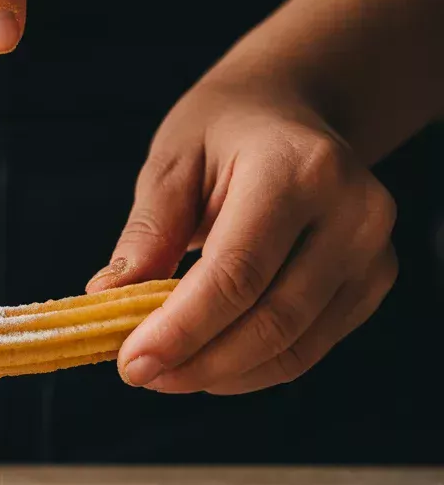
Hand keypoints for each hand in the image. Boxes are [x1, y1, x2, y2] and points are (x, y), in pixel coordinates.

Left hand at [87, 73, 397, 393]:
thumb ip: (149, 230)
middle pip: (271, 320)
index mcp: (298, 168)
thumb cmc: (225, 130)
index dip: (183, 329)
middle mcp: (353, 211)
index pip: (238, 272)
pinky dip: (251, 368)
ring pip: (294, 347)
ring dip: (220, 373)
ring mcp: (373, 251)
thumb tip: (109, 298)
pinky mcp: (374, 282)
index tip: (132, 362)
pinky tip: (207, 358)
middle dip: (197, 361)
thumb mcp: (174, 159)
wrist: (292, 111)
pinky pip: (308, 348)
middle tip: (139, 373)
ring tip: (166, 370)